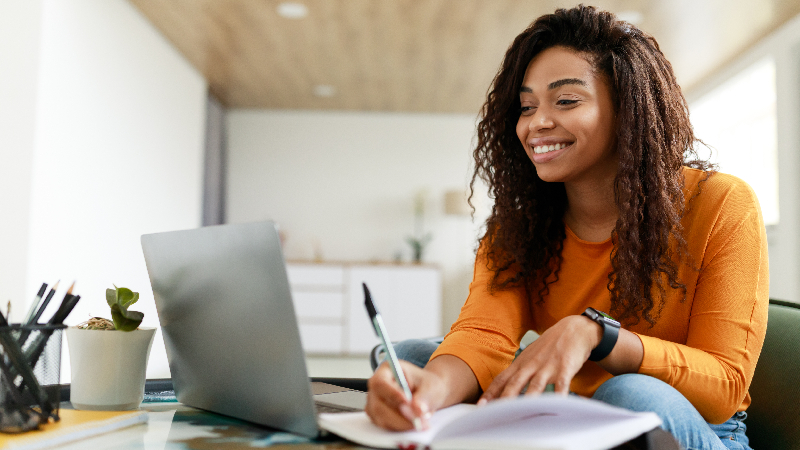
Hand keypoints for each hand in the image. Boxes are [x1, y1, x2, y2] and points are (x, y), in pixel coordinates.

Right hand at [365, 360, 444, 430]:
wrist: (427, 393)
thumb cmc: (426, 385)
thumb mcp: (430, 386)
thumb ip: (423, 397)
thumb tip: (417, 409)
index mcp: (387, 370)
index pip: (381, 383)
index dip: (392, 394)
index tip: (407, 402)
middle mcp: (377, 386)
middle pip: (378, 404)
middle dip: (400, 416)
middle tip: (419, 420)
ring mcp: (375, 402)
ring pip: (381, 418)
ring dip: (401, 424)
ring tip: (420, 423)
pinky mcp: (377, 416)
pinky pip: (384, 425)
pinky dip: (399, 428)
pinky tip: (413, 424)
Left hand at [479, 315, 600, 401]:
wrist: (573, 329)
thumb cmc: (549, 347)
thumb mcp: (530, 357)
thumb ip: (519, 374)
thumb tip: (506, 392)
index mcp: (521, 364)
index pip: (501, 380)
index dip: (490, 393)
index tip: (480, 406)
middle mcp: (531, 365)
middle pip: (514, 384)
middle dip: (503, 399)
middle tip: (494, 413)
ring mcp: (547, 367)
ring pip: (535, 385)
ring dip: (527, 399)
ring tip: (520, 414)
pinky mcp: (565, 368)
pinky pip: (561, 384)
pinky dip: (559, 395)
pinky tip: (557, 405)